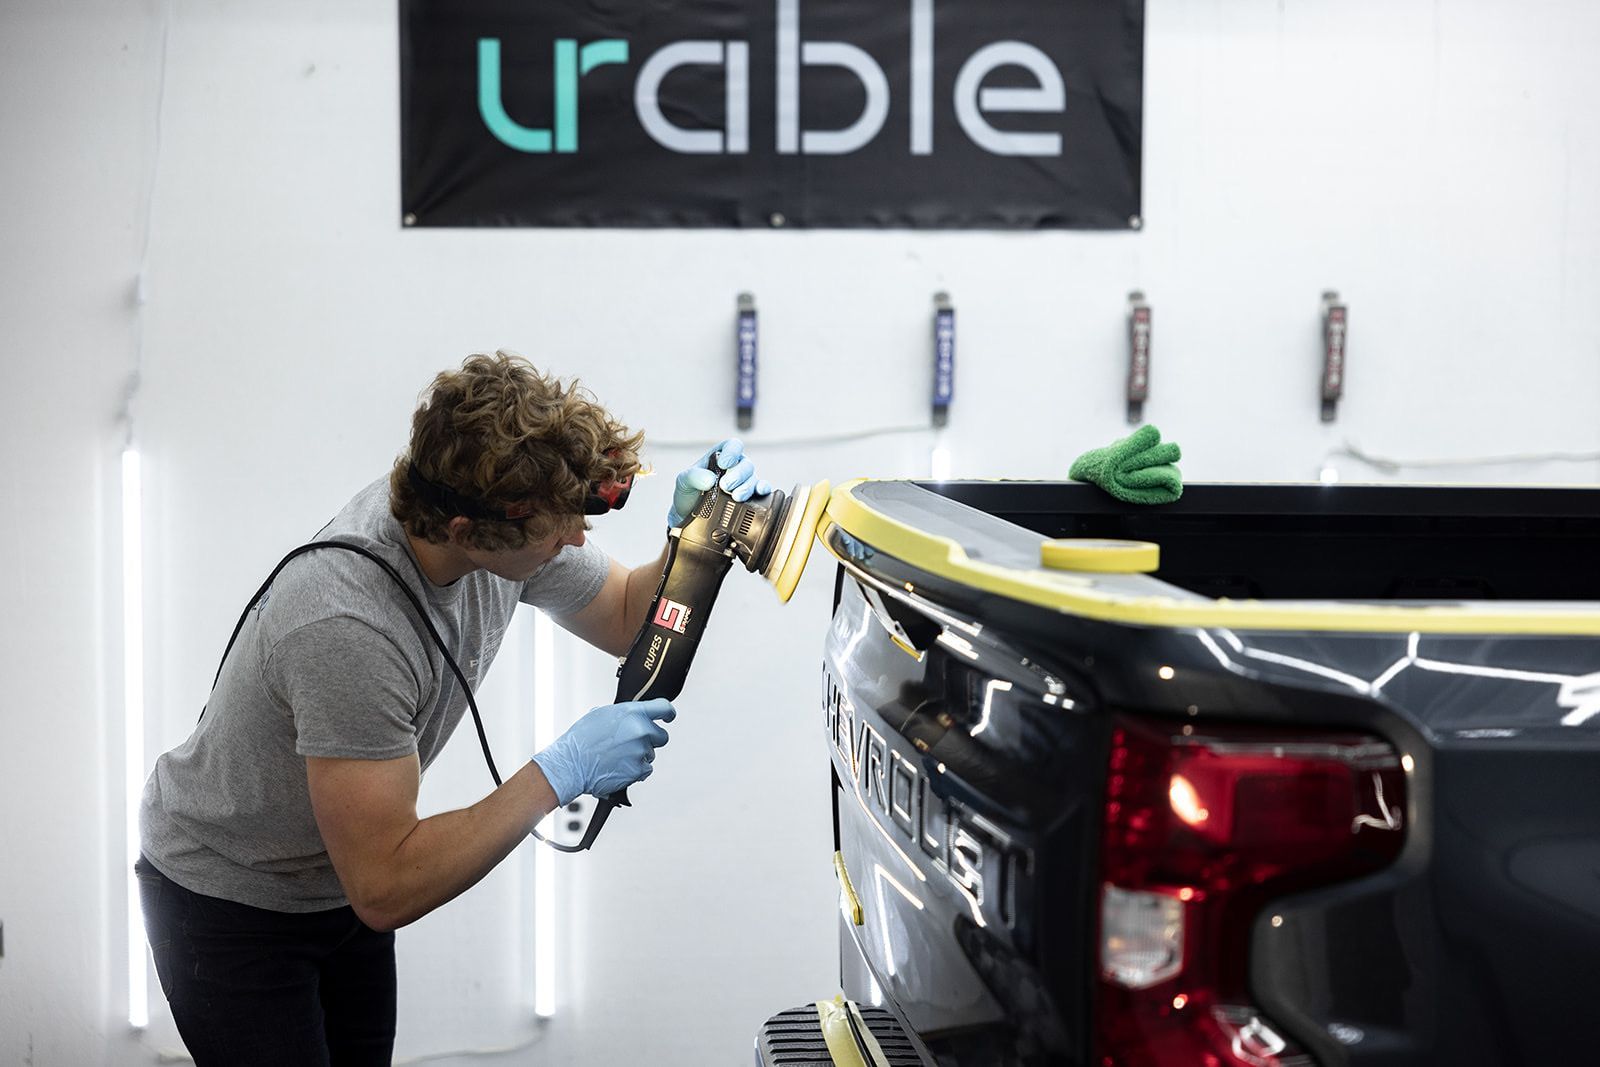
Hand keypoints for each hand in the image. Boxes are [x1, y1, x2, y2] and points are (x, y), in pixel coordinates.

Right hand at [531, 699, 675, 805]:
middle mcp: (640, 731)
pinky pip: (645, 770)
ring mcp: (640, 751)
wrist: (571, 765)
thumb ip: (623, 714)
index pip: (663, 708)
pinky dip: (635, 770)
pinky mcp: (638, 770)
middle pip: (661, 736)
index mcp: (632, 713)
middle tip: (632, 744)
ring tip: (616, 757)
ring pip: (650, 754)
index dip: (668, 713)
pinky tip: (618, 767)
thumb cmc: (581, 741)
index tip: (669, 716)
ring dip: (638, 756)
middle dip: (650, 740)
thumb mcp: (600, 715)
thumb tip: (631, 716)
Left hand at [667, 438, 772, 527]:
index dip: (732, 453)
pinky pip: (762, 489)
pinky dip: (763, 489)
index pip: (733, 445)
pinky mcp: (750, 496)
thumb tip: (710, 479)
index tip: (724, 464)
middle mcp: (735, 467)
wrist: (689, 515)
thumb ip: (693, 476)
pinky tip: (759, 492)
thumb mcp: (683, 481)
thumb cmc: (688, 493)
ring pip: (753, 478)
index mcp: (720, 456)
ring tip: (735, 497)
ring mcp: (743, 482)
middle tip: (725, 486)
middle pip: (746, 464)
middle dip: (737, 475)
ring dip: (746, 487)